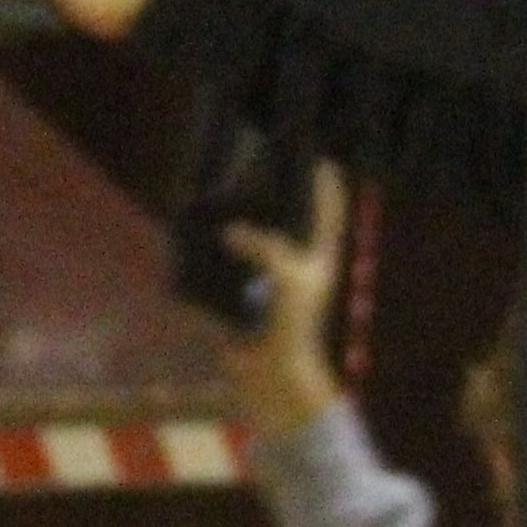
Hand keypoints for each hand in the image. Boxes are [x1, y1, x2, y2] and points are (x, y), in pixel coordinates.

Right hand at [214, 185, 349, 436]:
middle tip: (254, 164)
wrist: (270, 376)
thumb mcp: (289, 278)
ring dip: (240, 218)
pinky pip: (228, 261)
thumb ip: (264, 246)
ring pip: (256, 235)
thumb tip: (230, 231)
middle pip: (290, 215)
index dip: (322, 178)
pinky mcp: (241, 293)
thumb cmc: (292, 325)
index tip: (311, 150)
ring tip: (223, 192)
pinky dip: (215, 247)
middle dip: (275, 192)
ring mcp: (268, 277)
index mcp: (319, 255)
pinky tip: (199, 230)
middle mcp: (296, 261)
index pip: (327, 206)